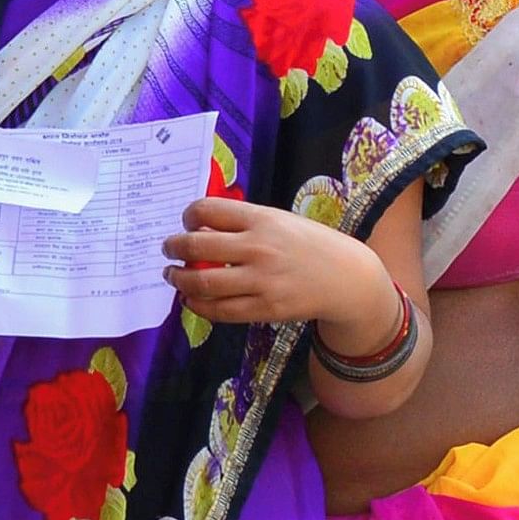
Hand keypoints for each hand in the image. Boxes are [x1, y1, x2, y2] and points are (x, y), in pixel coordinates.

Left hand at [167, 200, 402, 336]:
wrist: (349, 278)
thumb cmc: (313, 245)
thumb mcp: (282, 222)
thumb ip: (244, 224)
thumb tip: (198, 232)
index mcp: (263, 219)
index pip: (206, 209)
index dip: (188, 216)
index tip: (188, 224)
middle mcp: (259, 247)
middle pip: (195, 246)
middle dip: (173, 248)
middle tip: (169, 250)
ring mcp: (261, 280)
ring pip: (200, 282)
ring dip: (178, 279)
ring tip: (175, 277)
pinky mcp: (265, 307)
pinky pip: (219, 310)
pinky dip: (198, 305)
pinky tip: (193, 300)